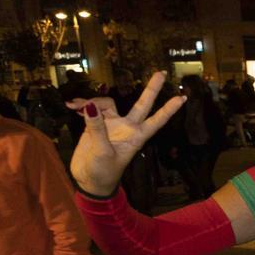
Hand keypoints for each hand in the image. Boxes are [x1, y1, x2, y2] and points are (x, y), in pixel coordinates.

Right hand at [68, 72, 184, 195]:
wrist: (88, 180)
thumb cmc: (103, 172)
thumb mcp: (102, 152)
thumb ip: (97, 128)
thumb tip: (91, 106)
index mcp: (136, 136)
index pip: (156, 120)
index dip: (169, 109)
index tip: (183, 98)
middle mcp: (127, 127)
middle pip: (142, 104)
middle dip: (151, 89)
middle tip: (162, 73)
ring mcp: (112, 125)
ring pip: (107, 104)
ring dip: (92, 101)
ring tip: (75, 105)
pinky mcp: (96, 125)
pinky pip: (91, 109)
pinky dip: (82, 106)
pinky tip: (72, 106)